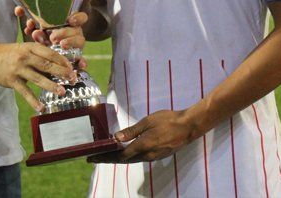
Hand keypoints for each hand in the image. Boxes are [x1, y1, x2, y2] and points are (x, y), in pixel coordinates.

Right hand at [0, 42, 74, 111]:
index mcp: (30, 47)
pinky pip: (25, 92)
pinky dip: (33, 100)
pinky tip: (41, 107)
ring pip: (38, 78)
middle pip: (46, 65)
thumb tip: (57, 66)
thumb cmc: (10, 53)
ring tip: (62, 92)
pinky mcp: (12, 80)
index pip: (49, 53)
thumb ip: (38, 56)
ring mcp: (18, 69)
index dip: (62, 60)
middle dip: (61, 72)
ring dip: (51, 85)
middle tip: (72, 78)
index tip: (71, 67)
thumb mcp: (24, 49)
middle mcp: (25, 57)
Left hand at [15, 0, 91, 67]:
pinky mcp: (75, 56)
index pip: (80, 16)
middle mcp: (74, 31)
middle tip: (53, 36)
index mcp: (69, 20)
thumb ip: (28, 15)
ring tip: (61, 44)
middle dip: (64, 32)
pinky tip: (81, 65)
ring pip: (79, 42)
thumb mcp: (37, 22)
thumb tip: (18, 10)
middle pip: (76, 29)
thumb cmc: (43, 29)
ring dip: (70, 43)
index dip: (77, 17)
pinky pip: (81, 59)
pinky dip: (82, 62)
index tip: (70, 20)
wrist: (47, 44)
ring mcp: (76, 43)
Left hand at [88, 109, 202, 163]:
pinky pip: (139, 158)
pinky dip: (128, 156)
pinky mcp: (158, 155)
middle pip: (123, 160)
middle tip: (94, 158)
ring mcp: (153, 157)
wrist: (188, 126)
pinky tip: (124, 152)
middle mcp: (146, 155)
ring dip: (117, 158)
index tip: (92, 158)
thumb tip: (115, 138)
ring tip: (105, 155)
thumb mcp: (147, 122)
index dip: (105, 157)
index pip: (119, 155)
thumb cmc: (168, 120)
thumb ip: (131, 131)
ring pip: (131, 160)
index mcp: (143, 146)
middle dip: (108, 159)